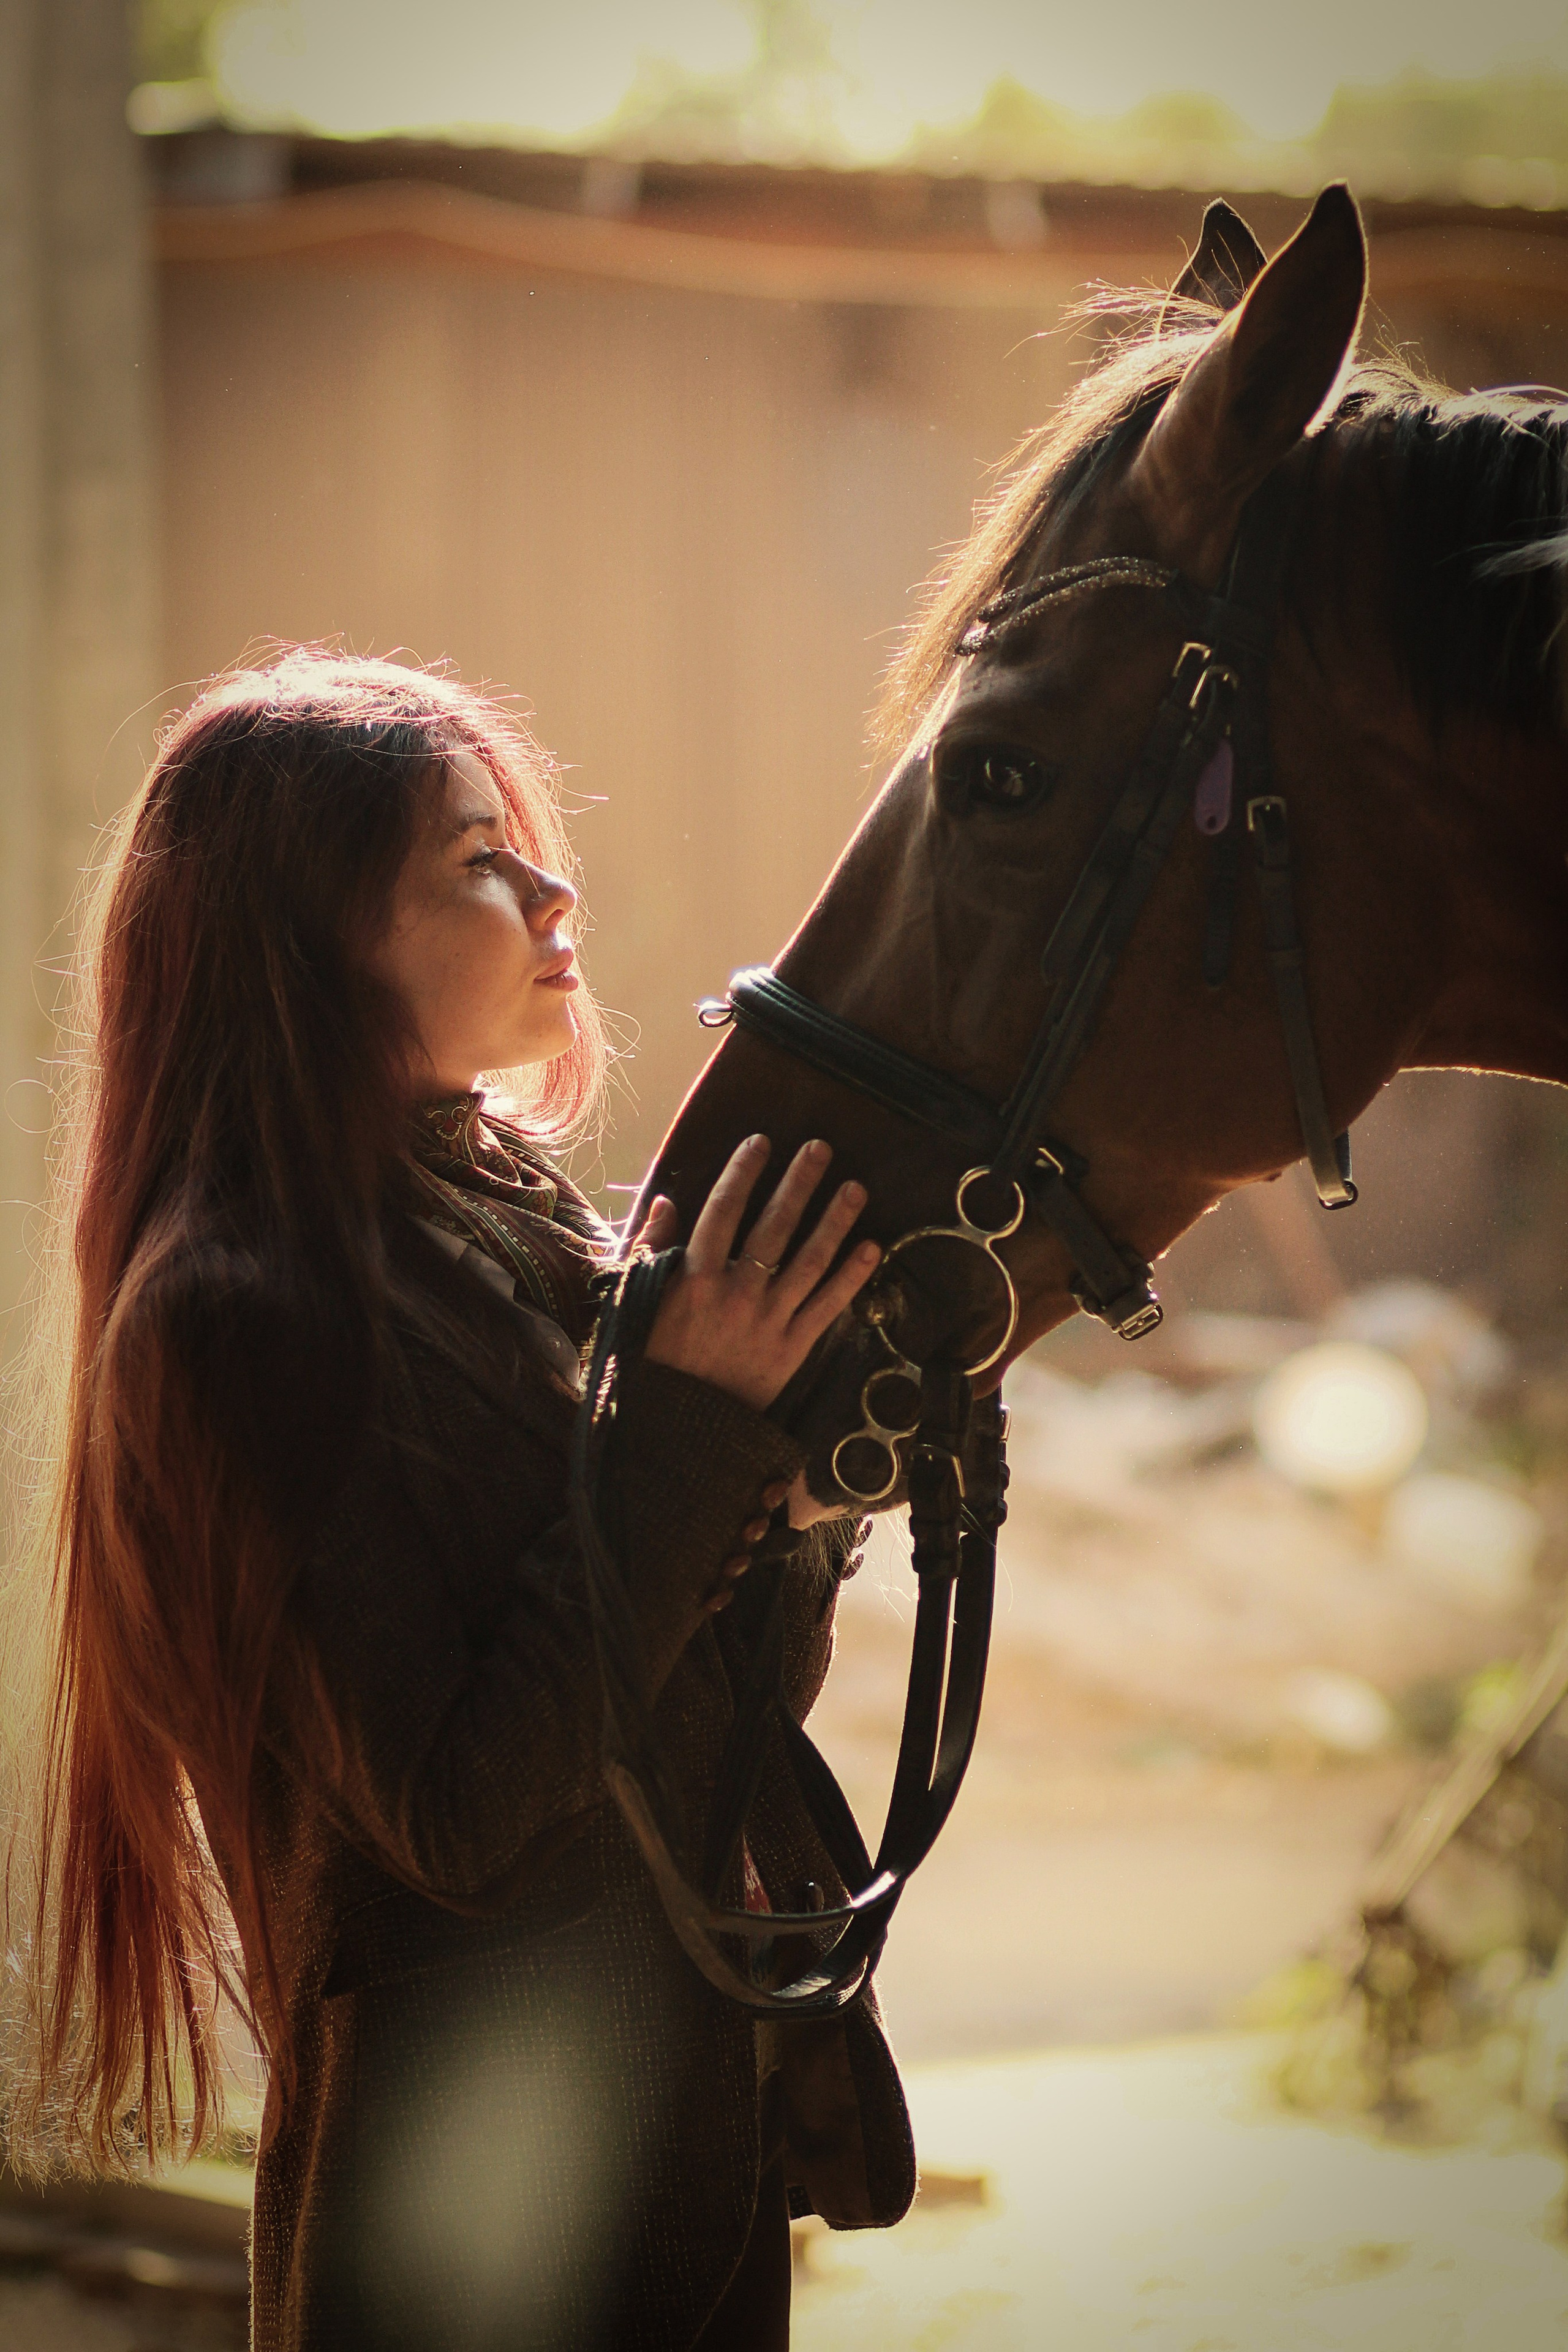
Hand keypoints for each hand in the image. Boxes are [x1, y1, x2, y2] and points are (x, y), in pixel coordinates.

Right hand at [636, 1136, 880, 1412]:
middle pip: (774, 1226)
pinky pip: (827, 1306)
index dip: (742, 1174)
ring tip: (856, 1187)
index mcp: (694, 1278)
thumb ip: (649, 1251)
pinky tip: (871, 1248)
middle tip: (821, 1149)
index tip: (760, 1143)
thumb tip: (663, 1201)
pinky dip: (851, 1277)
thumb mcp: (635, 1303)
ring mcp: (768, 1320)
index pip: (722, 1212)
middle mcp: (737, 1293)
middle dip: (798, 1184)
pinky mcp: (792, 1349)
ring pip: (810, 1260)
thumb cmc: (652, 1363)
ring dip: (835, 1221)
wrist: (677, 1431)